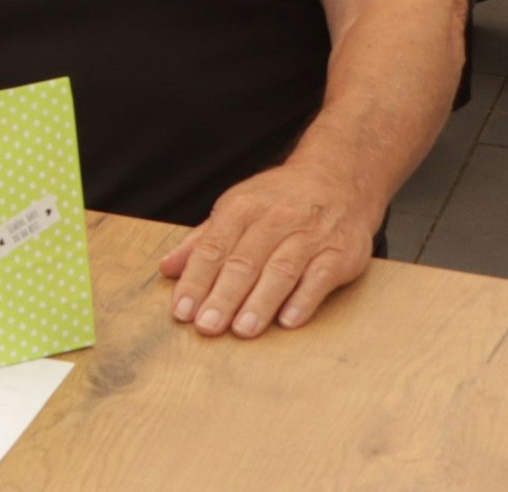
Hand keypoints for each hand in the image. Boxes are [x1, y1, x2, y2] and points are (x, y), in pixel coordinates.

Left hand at [159, 161, 381, 337]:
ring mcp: (309, 236)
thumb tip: (167, 268)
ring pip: (280, 270)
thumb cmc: (277, 200)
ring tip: (242, 330)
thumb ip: (202, 241)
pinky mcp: (340, 252)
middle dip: (223, 297)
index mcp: (242, 208)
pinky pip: (320, 277)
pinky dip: (303, 300)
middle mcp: (274, 219)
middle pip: (244, 262)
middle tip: (206, 327)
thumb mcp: (235, 209)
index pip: (212, 248)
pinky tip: (288, 321)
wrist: (338, 177)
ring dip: (260, 302)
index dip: (195, 280)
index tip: (181, 311)